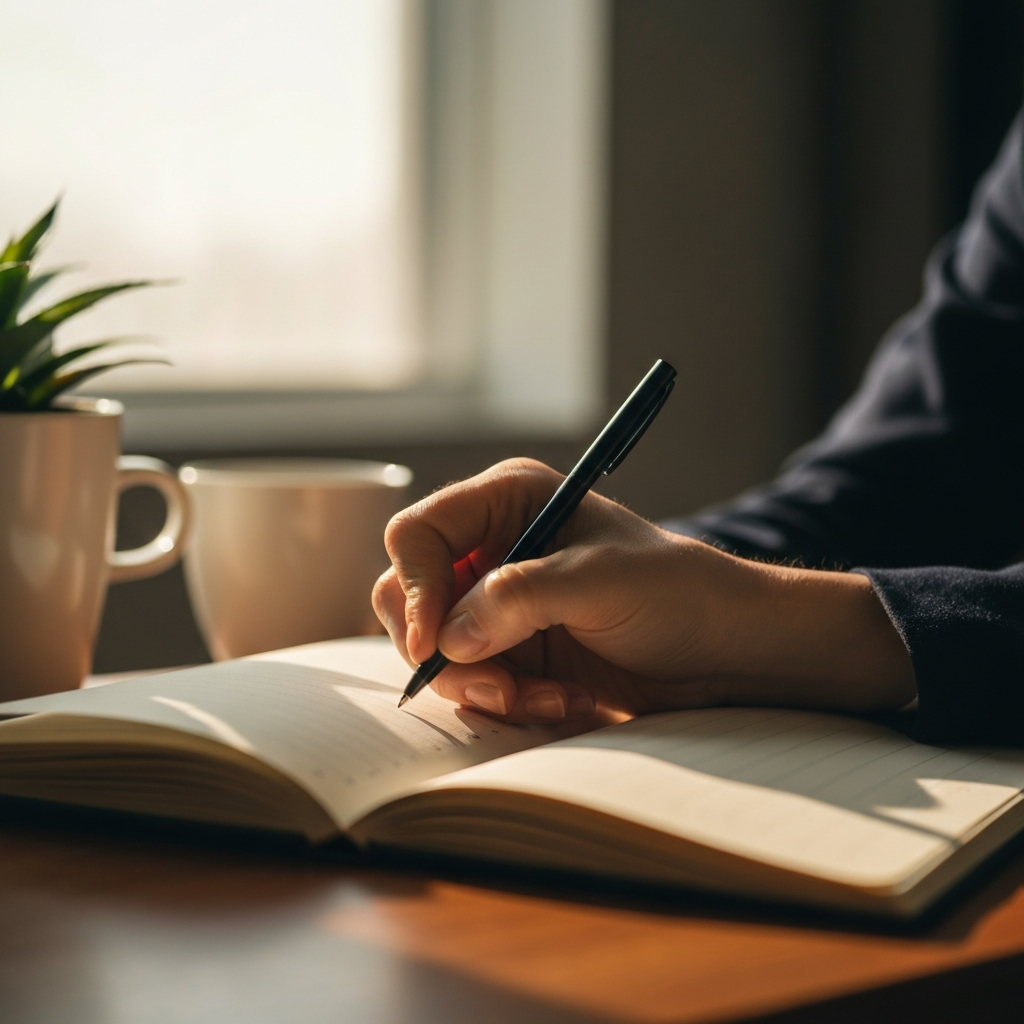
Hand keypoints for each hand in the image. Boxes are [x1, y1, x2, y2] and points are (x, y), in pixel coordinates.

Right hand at [372, 459, 915, 723]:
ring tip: (552, 698)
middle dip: (445, 651)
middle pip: (407, 597)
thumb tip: (446, 638)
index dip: (416, 587)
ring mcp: (494, 604)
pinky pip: (470, 684)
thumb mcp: (601, 581)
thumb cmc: (676, 591)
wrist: (722, 650)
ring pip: (434, 652)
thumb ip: (519, 597)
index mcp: (505, 501)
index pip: (418, 534)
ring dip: (485, 686)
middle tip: (498, 685)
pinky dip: (509, 703)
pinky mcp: (507, 651)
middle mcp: (490, 548)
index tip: (435, 643)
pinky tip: (567, 702)